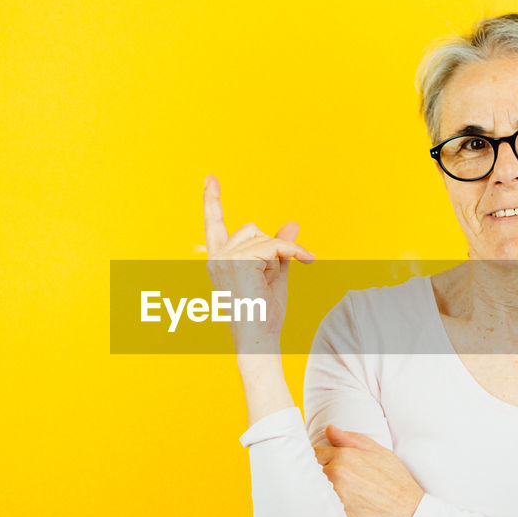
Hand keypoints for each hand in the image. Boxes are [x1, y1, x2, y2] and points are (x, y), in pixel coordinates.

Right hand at [203, 175, 314, 351]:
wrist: (260, 337)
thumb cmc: (264, 313)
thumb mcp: (275, 273)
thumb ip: (280, 248)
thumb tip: (293, 223)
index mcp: (219, 259)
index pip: (214, 224)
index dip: (212, 200)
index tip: (210, 178)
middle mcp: (216, 257)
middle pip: (252, 229)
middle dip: (270, 248)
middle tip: (270, 277)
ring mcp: (225, 259)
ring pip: (263, 238)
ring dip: (279, 255)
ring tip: (272, 281)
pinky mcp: (240, 262)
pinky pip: (274, 245)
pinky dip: (293, 251)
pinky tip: (307, 261)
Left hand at [314, 425, 425, 516]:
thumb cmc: (398, 486)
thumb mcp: (381, 454)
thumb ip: (353, 439)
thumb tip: (329, 429)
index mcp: (345, 456)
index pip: (316, 454)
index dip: (322, 461)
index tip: (329, 469)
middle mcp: (336, 475)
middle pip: (312, 472)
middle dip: (320, 477)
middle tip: (333, 486)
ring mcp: (333, 497)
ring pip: (313, 491)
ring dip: (320, 494)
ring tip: (335, 499)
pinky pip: (318, 511)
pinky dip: (323, 511)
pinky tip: (335, 514)